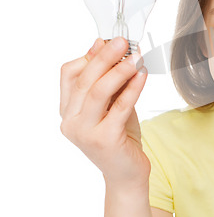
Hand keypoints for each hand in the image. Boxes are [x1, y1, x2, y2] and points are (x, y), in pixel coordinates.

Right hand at [59, 37, 150, 191]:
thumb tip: (104, 47)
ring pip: (99, 91)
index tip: (107, 42)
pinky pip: (120, 106)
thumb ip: (107, 81)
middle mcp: (70, 122)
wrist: (127, 174)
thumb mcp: (111, 105)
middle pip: (85, 80)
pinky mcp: (105, 139)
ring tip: (135, 56)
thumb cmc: (119, 137)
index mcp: (67, 111)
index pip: (68, 74)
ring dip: (119, 70)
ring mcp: (85, 132)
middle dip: (105, 57)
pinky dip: (133, 87)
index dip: (89, 56)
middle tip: (123, 42)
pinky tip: (142, 74)